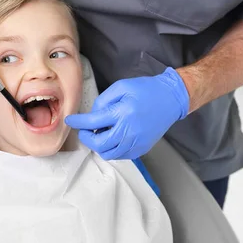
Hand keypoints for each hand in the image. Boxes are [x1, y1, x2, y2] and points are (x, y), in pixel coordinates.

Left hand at [65, 67, 189, 159]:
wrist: (171, 99)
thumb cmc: (146, 90)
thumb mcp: (122, 87)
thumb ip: (103, 101)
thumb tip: (92, 115)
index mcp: (123, 113)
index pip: (93, 122)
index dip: (79, 122)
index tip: (71, 121)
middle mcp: (129, 131)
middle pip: (99, 144)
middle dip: (87, 137)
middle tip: (85, 130)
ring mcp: (136, 142)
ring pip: (109, 154)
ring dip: (99, 145)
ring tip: (100, 133)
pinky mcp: (142, 148)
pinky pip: (120, 155)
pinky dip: (111, 149)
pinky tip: (112, 138)